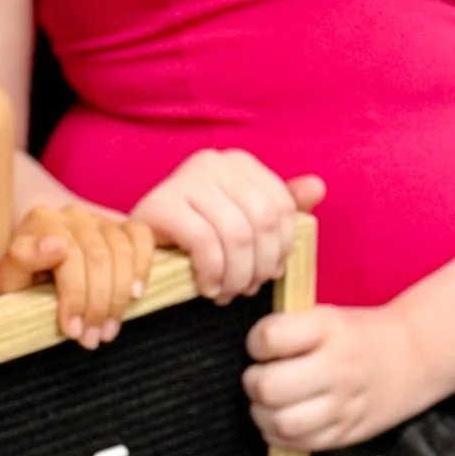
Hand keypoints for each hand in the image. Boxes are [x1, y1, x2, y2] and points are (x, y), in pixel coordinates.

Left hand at [0, 203, 152, 346]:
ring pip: (120, 251)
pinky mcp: (121, 226)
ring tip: (107, 329)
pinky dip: (142, 267)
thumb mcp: (7, 281)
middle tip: (90, 338)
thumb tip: (58, 245)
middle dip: (96, 304)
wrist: (36, 279)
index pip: (65, 254)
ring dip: (118, 297)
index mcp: (40, 221)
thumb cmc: (21, 284)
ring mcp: (99, 218)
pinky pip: (141, 238)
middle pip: (95, 257)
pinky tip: (134, 295)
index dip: (73, 295)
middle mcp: (70, 214)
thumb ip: (21, 261)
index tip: (71, 329)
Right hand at [134, 152, 322, 301]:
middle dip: (260, 266)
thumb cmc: (194, 240)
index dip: (282, 249)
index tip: (268, 274)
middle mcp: (213, 161)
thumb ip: (281, 209)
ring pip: (237, 234)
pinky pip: (205, 243)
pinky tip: (206, 287)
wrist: (137, 250)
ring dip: (237, 275)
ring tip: (227, 293)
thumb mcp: (243, 225)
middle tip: (246, 291)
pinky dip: (212, 273)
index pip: (282, 206)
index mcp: (239, 163)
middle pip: (263, 220)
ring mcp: (185, 178)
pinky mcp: (161, 203)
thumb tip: (318, 187)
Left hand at [242, 301, 432, 451]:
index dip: (256, 343)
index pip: (269, 338)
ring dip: (263, 414)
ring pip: (282, 422)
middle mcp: (337, 367)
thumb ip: (289, 330)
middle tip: (260, 379)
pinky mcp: (347, 433)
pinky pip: (300, 444)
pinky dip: (280, 436)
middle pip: (270, 387)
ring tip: (269, 403)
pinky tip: (283, 420)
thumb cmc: (359, 335)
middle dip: (254, 383)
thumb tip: (248, 351)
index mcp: (328, 328)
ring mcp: (344, 405)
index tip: (262, 346)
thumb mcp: (328, 316)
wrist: (415, 356)